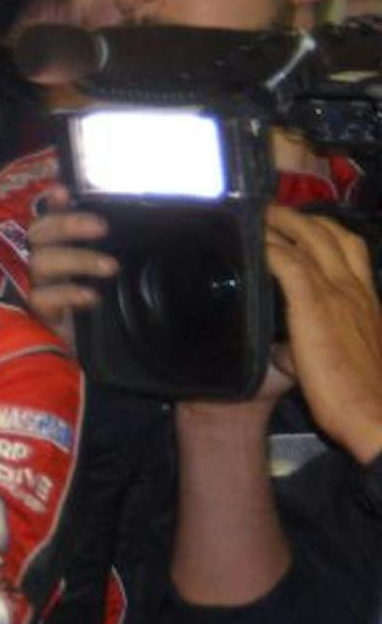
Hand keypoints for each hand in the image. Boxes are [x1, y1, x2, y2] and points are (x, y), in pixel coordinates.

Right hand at [24, 184, 113, 344]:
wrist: (55, 360)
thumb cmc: (77, 315)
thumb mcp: (88, 279)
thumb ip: (86, 253)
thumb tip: (103, 220)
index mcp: (44, 251)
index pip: (43, 219)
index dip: (52, 205)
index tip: (63, 191)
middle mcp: (30, 265)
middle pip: (38, 234)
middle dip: (67, 225)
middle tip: (101, 227)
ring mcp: (28, 290)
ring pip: (42, 262)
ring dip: (77, 259)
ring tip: (110, 267)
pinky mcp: (32, 316)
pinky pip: (44, 299)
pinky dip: (69, 294)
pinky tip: (90, 296)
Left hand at [265, 205, 381, 463]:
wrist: (375, 415)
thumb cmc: (357, 396)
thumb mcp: (339, 359)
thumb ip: (311, 345)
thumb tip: (284, 348)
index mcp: (366, 298)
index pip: (351, 248)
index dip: (325, 229)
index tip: (301, 222)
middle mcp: (355, 288)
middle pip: (330, 234)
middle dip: (299, 216)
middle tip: (271, 207)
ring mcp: (338, 294)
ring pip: (310, 239)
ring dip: (281, 221)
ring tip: (258, 212)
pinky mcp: (316, 306)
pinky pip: (289, 262)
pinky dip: (270, 246)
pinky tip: (253, 240)